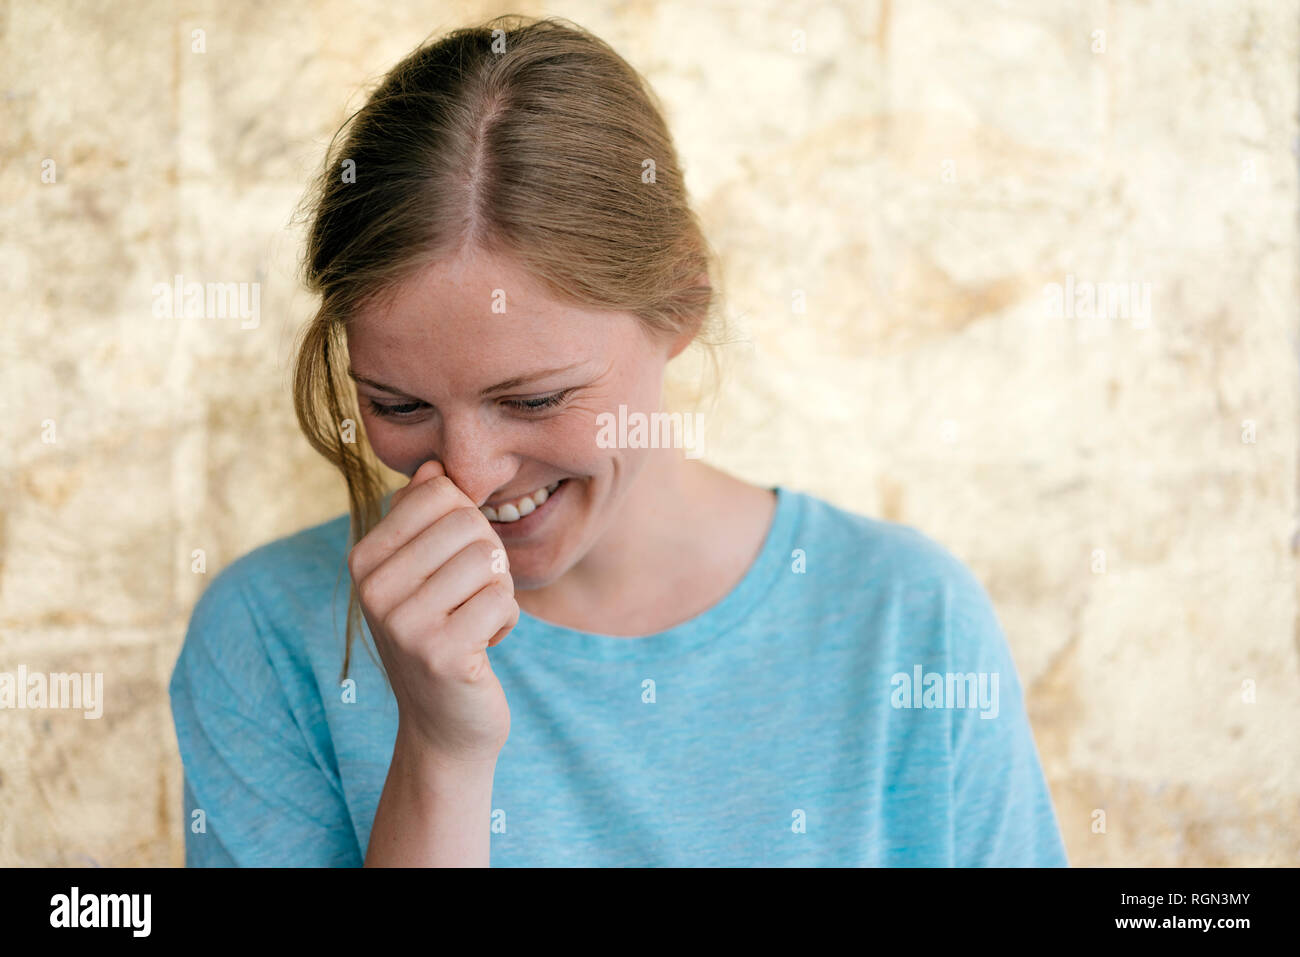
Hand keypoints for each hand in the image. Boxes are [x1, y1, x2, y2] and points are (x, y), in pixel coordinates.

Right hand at [348, 460, 517, 763]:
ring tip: (473, 621)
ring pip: (490, 559)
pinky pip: (503, 600)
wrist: (445, 724)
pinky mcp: (440, 653)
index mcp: (363, 559)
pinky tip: (482, 646)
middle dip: (488, 559)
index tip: (454, 563)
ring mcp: (402, 623)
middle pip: (468, 523)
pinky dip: (506, 621)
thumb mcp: (424, 573)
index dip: (467, 521)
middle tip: (469, 598)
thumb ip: (425, 519)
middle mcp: (372, 589)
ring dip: (498, 591)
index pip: (438, 492)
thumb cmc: (441, 634)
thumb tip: (434, 465)